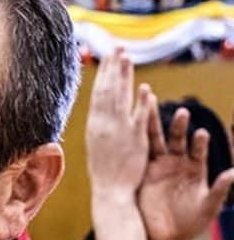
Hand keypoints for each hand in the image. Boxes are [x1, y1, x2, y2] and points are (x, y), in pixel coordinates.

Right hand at [85, 47, 155, 200]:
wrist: (110, 191)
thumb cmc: (104, 171)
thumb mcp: (95, 143)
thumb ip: (101, 124)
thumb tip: (102, 109)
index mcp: (94, 124)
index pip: (99, 93)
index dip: (104, 74)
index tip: (108, 57)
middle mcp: (104, 124)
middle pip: (108, 90)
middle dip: (113, 67)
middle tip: (117, 48)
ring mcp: (119, 130)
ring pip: (121, 98)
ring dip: (124, 77)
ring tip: (127, 58)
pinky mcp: (135, 139)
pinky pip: (139, 117)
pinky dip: (142, 103)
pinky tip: (145, 89)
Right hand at [138, 107, 233, 239]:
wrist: (163, 237)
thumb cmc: (189, 224)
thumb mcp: (208, 208)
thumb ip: (220, 190)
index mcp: (194, 169)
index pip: (198, 150)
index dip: (199, 142)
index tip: (200, 133)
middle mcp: (176, 164)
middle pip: (178, 139)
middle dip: (179, 126)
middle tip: (182, 112)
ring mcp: (158, 167)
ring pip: (156, 141)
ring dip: (154, 126)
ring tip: (153, 107)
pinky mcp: (141, 173)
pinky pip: (138, 154)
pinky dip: (135, 141)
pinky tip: (132, 127)